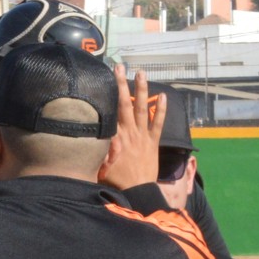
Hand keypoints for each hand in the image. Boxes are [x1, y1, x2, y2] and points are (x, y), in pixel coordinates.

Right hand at [100, 65, 160, 190]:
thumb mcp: (99, 164)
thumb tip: (95, 132)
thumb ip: (98, 148)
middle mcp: (129, 132)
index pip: (110, 110)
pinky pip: (158, 122)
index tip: (104, 78)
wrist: (137, 190)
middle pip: (124, 103)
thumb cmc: (114, 180)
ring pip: (141, 108)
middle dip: (122, 84)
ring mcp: (142, 135)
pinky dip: (161, 109)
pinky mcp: (153, 141)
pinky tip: (163, 96)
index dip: (108, 93)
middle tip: (120, 67)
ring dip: (142, 89)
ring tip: (141, 73)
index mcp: (114, 137)